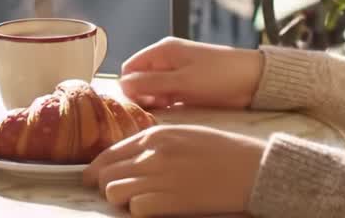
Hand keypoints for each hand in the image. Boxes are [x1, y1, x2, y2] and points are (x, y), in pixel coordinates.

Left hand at [83, 125, 265, 216]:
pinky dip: (140, 210)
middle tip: (119, 192)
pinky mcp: (169, 202)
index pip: (109, 153)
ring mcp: (159, 178)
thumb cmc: (222, 150)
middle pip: (106, 174)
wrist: (251, 168)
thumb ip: (154, 143)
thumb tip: (126, 159)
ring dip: (122, 199)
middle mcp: (152, 154)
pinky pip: (136, 209)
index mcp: (155, 135)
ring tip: (139, 199)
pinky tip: (155, 207)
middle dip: (107, 185)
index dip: (97, 169)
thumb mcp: (184, 134)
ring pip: (114, 192)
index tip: (93, 178)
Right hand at [119, 37, 262, 109]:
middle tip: (153, 109)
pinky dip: (166, 104)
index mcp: (162, 51)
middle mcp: (166, 60)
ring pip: (153, 89)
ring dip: (154, 101)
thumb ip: (151, 83)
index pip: (130, 68)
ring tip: (166, 110)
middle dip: (141, 95)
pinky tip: (172, 111)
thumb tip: (122, 85)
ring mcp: (177, 73)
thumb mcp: (182, 81)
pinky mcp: (187, 86)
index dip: (128, 86)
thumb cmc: (218, 76)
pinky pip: (167, 95)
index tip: (135, 104)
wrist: (253, 80)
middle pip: (140, 79)